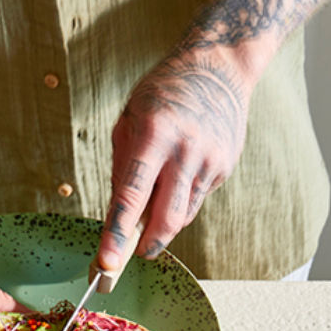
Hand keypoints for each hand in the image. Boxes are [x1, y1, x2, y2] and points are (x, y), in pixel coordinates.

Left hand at [96, 46, 252, 272]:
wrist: (220, 68)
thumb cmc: (165, 93)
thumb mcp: (131, 118)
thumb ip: (123, 167)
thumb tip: (119, 214)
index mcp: (154, 134)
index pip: (132, 196)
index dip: (117, 233)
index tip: (107, 263)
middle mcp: (184, 150)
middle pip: (166, 220)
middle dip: (148, 244)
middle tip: (135, 251)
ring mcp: (209, 161)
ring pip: (182, 215)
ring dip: (163, 221)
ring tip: (157, 194)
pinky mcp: (223, 168)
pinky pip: (195, 200)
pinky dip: (180, 200)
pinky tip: (179, 174)